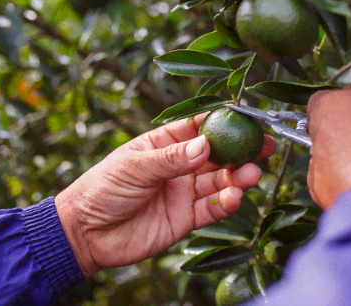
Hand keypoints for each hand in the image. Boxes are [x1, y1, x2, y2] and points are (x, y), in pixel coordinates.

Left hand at [55, 113, 274, 276]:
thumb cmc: (103, 188)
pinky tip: (235, 197)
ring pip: (219, 181)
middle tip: (264, 147)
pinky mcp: (186, 218)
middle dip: (241, 150)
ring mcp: (184, 192)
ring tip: (252, 174)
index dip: (223, 121)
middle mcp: (179, 166)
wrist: (86, 233)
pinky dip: (226, 203)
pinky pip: (211, 208)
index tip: (246, 118)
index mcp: (164, 144)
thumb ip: (171, 158)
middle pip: (217, 155)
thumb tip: (206, 145)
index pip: (198, 127)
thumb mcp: (134, 166)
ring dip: (238, 177)